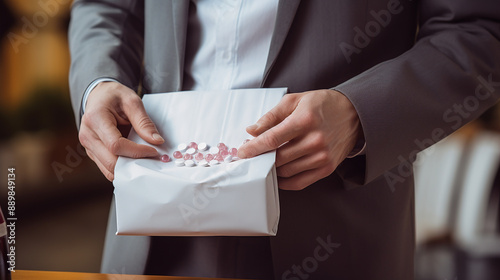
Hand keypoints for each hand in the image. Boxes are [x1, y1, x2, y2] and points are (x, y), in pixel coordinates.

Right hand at [79, 82, 163, 180]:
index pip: (116, 145)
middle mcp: (87, 136)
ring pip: (109, 169)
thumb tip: (157, 141)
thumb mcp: (132, 101)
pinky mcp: (93, 153)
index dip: (137, 151)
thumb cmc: (115, 96)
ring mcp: (88, 146)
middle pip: (111, 161)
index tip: (154, 150)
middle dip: (134, 164)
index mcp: (95, 119)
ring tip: (145, 160)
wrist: (99, 96)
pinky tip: (135, 161)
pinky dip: (123, 168)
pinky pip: (108, 168)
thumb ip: (144, 122)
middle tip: (152, 159)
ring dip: (129, 169)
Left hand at [238, 89, 361, 189]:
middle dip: (261, 158)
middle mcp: (315, 140)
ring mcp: (322, 156)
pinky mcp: (327, 168)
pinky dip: (285, 181)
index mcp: (305, 120)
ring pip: (286, 171)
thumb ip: (271, 117)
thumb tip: (252, 131)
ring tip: (267, 161)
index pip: (272, 139)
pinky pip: (299, 182)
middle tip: (252, 156)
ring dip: (272, 169)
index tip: (242, 152)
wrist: (353, 114)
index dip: (253, 148)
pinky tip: (279, 173)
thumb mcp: (294, 101)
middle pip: (278, 158)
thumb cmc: (322, 105)